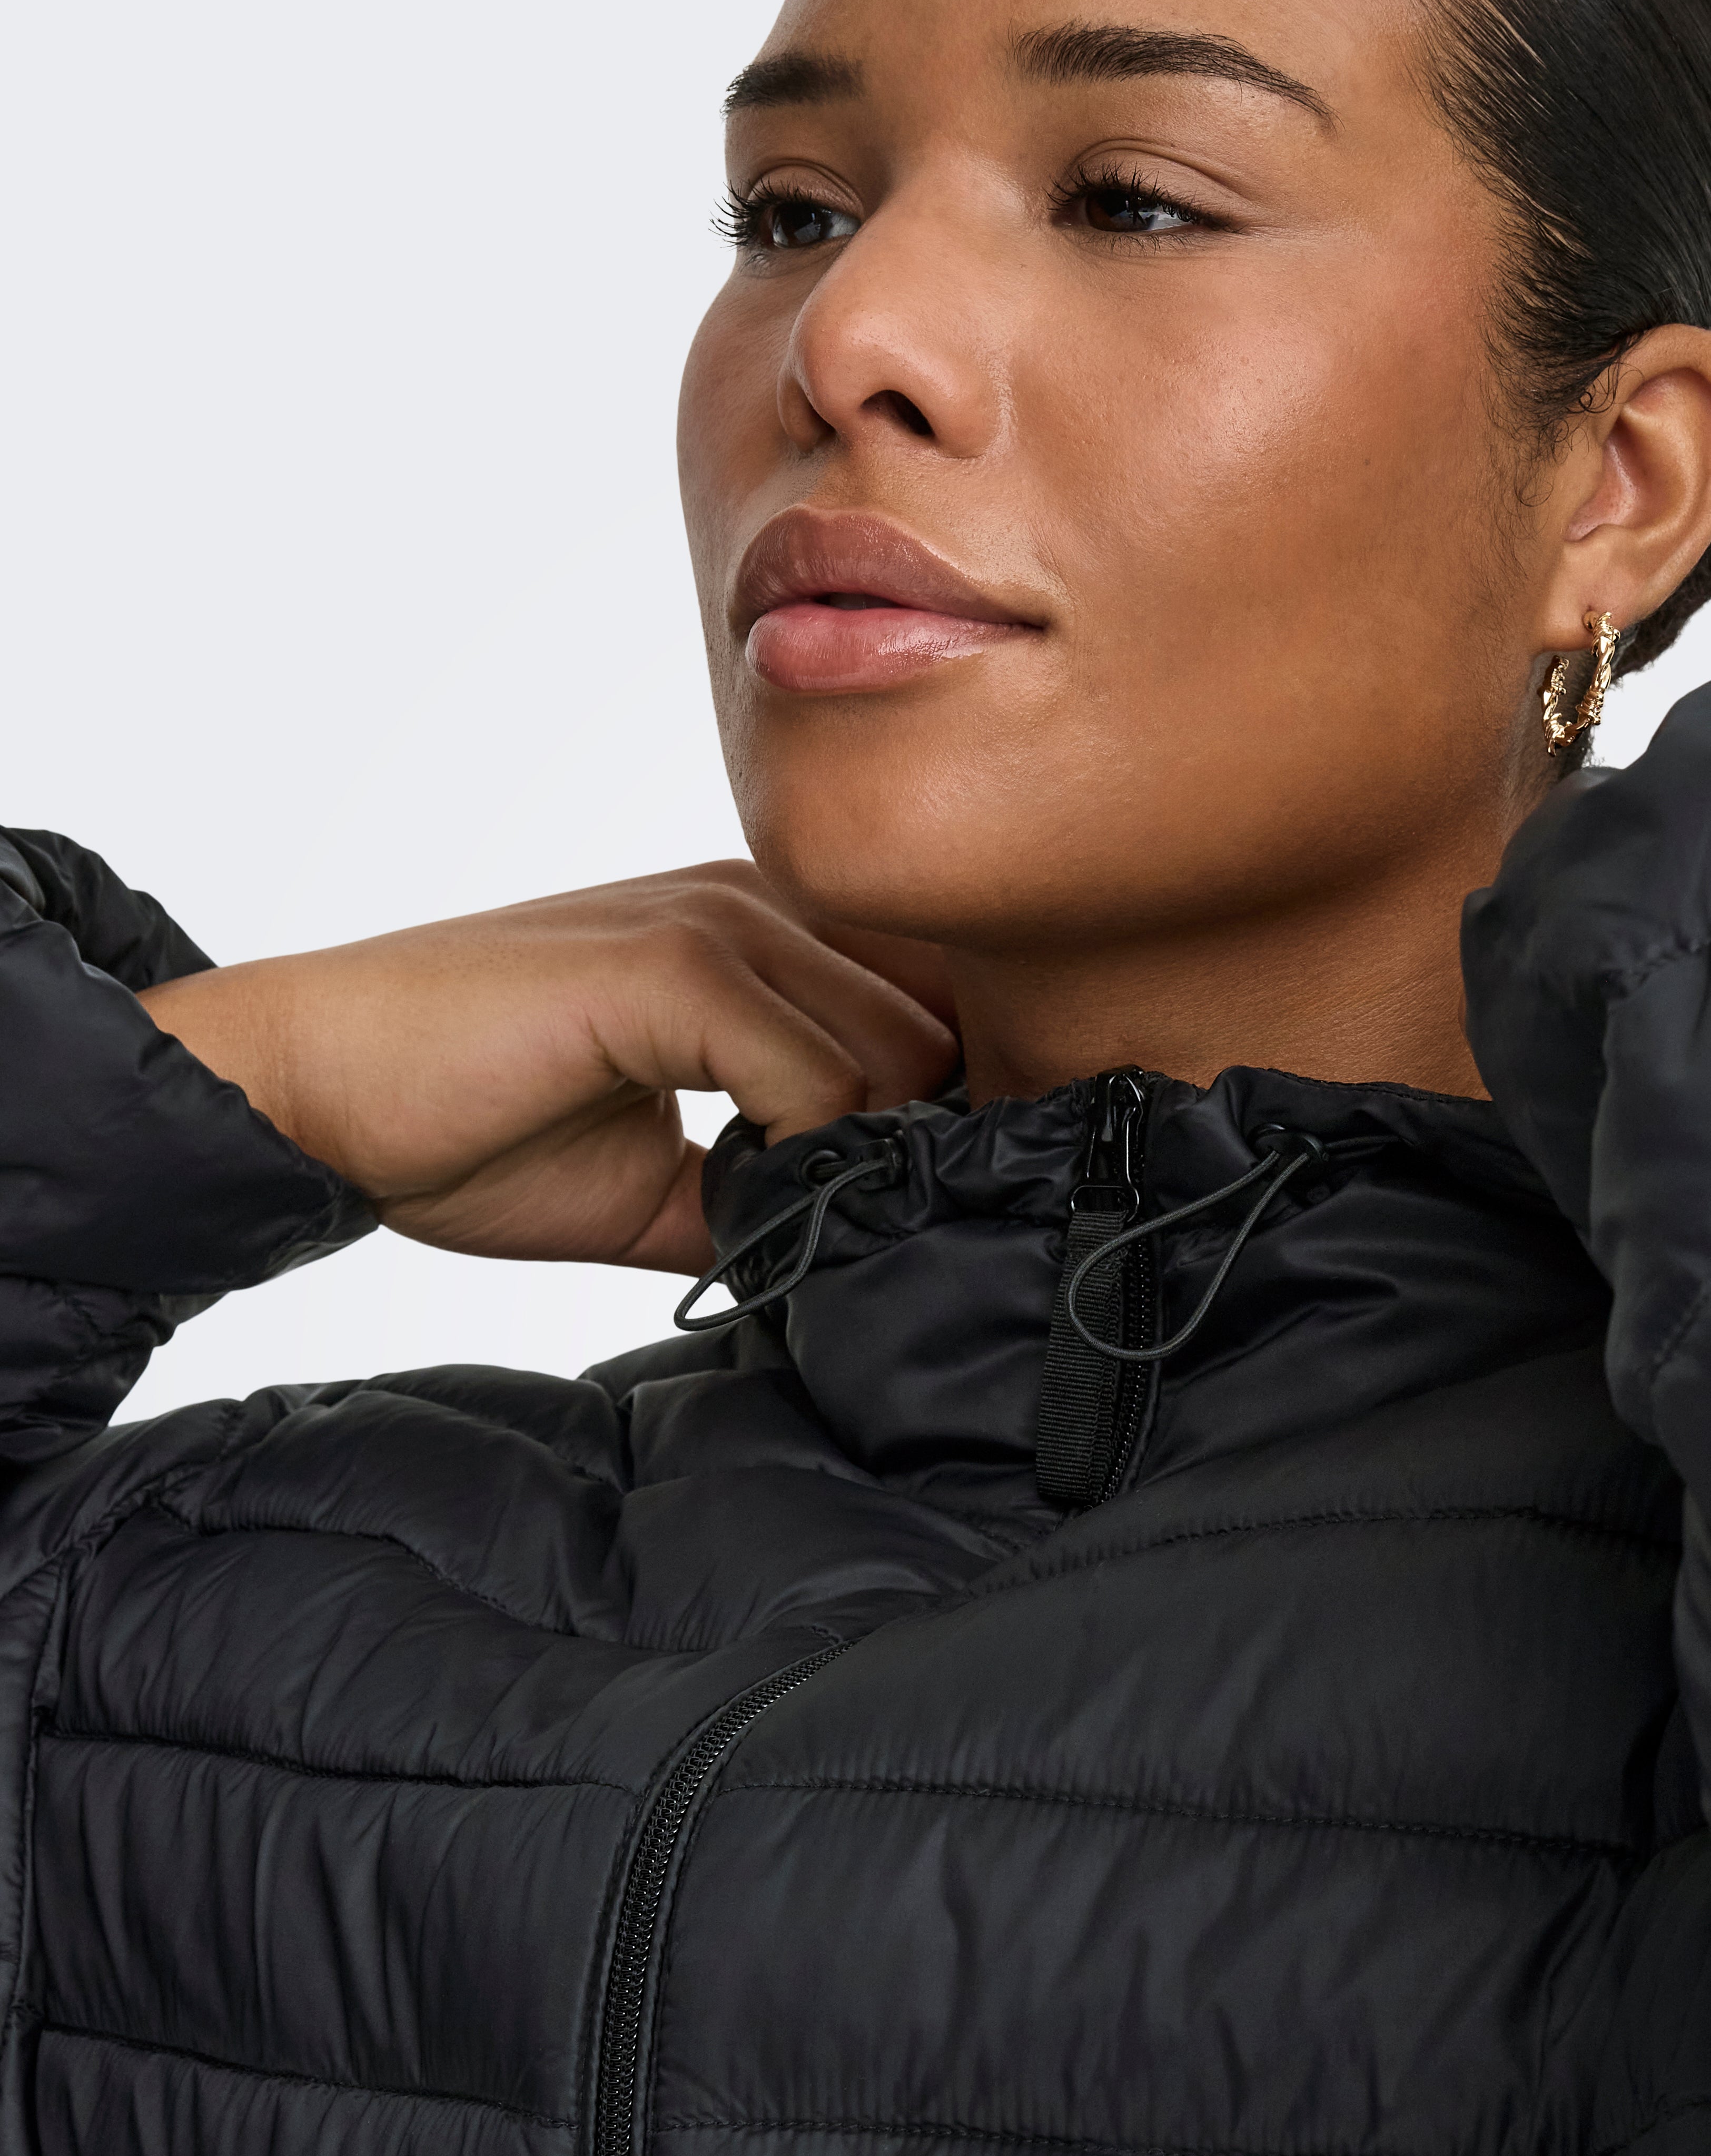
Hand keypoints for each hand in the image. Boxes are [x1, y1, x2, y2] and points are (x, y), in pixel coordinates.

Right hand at [136, 862, 957, 1272]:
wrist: (316, 1097)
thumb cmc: (468, 1131)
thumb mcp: (662, 1182)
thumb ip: (770, 1192)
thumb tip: (857, 1251)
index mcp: (761, 935)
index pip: (940, 1003)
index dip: (942, 1117)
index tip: (889, 1203)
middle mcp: (754, 903)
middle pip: (949, 1029)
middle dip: (915, 1144)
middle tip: (832, 1217)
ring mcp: (715, 921)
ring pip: (905, 1051)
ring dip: (857, 1155)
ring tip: (765, 1203)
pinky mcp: (668, 963)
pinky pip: (818, 1074)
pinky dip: (800, 1153)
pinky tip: (728, 1186)